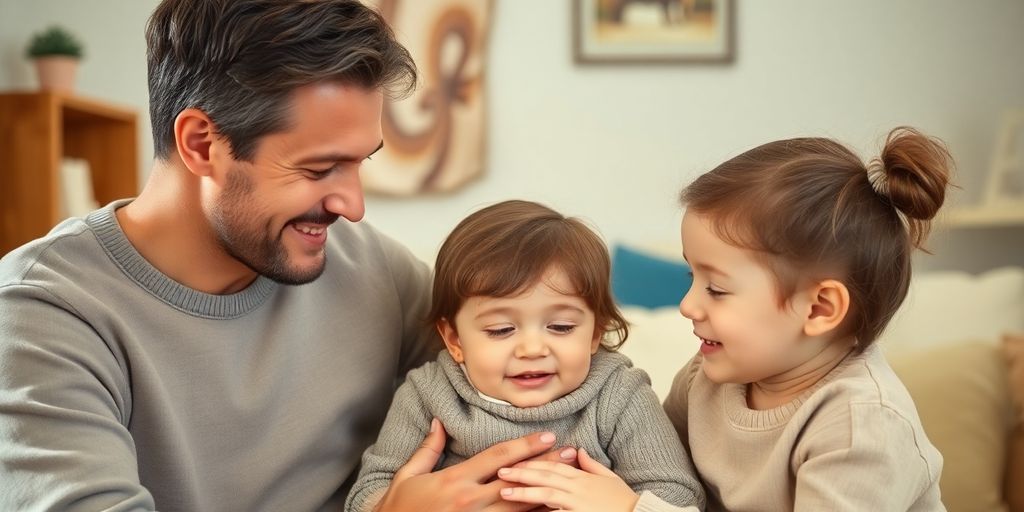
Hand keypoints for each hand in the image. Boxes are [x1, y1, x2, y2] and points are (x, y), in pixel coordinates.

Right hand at [374, 419, 577, 511]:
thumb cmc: (399, 507)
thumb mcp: (409, 475)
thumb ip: (428, 449)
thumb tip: (439, 422)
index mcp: (455, 480)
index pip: (498, 457)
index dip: (525, 445)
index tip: (547, 435)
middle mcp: (470, 501)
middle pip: (518, 479)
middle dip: (547, 465)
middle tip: (573, 454)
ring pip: (521, 506)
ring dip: (548, 491)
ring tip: (570, 480)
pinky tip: (551, 509)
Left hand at [496, 448, 638, 511]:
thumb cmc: (625, 501)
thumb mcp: (609, 478)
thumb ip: (591, 464)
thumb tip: (577, 450)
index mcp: (583, 478)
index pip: (554, 466)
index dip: (533, 463)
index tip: (515, 461)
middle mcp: (579, 488)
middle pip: (546, 477)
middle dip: (522, 473)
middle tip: (501, 472)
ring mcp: (579, 503)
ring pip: (548, 494)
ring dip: (525, 492)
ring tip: (505, 492)